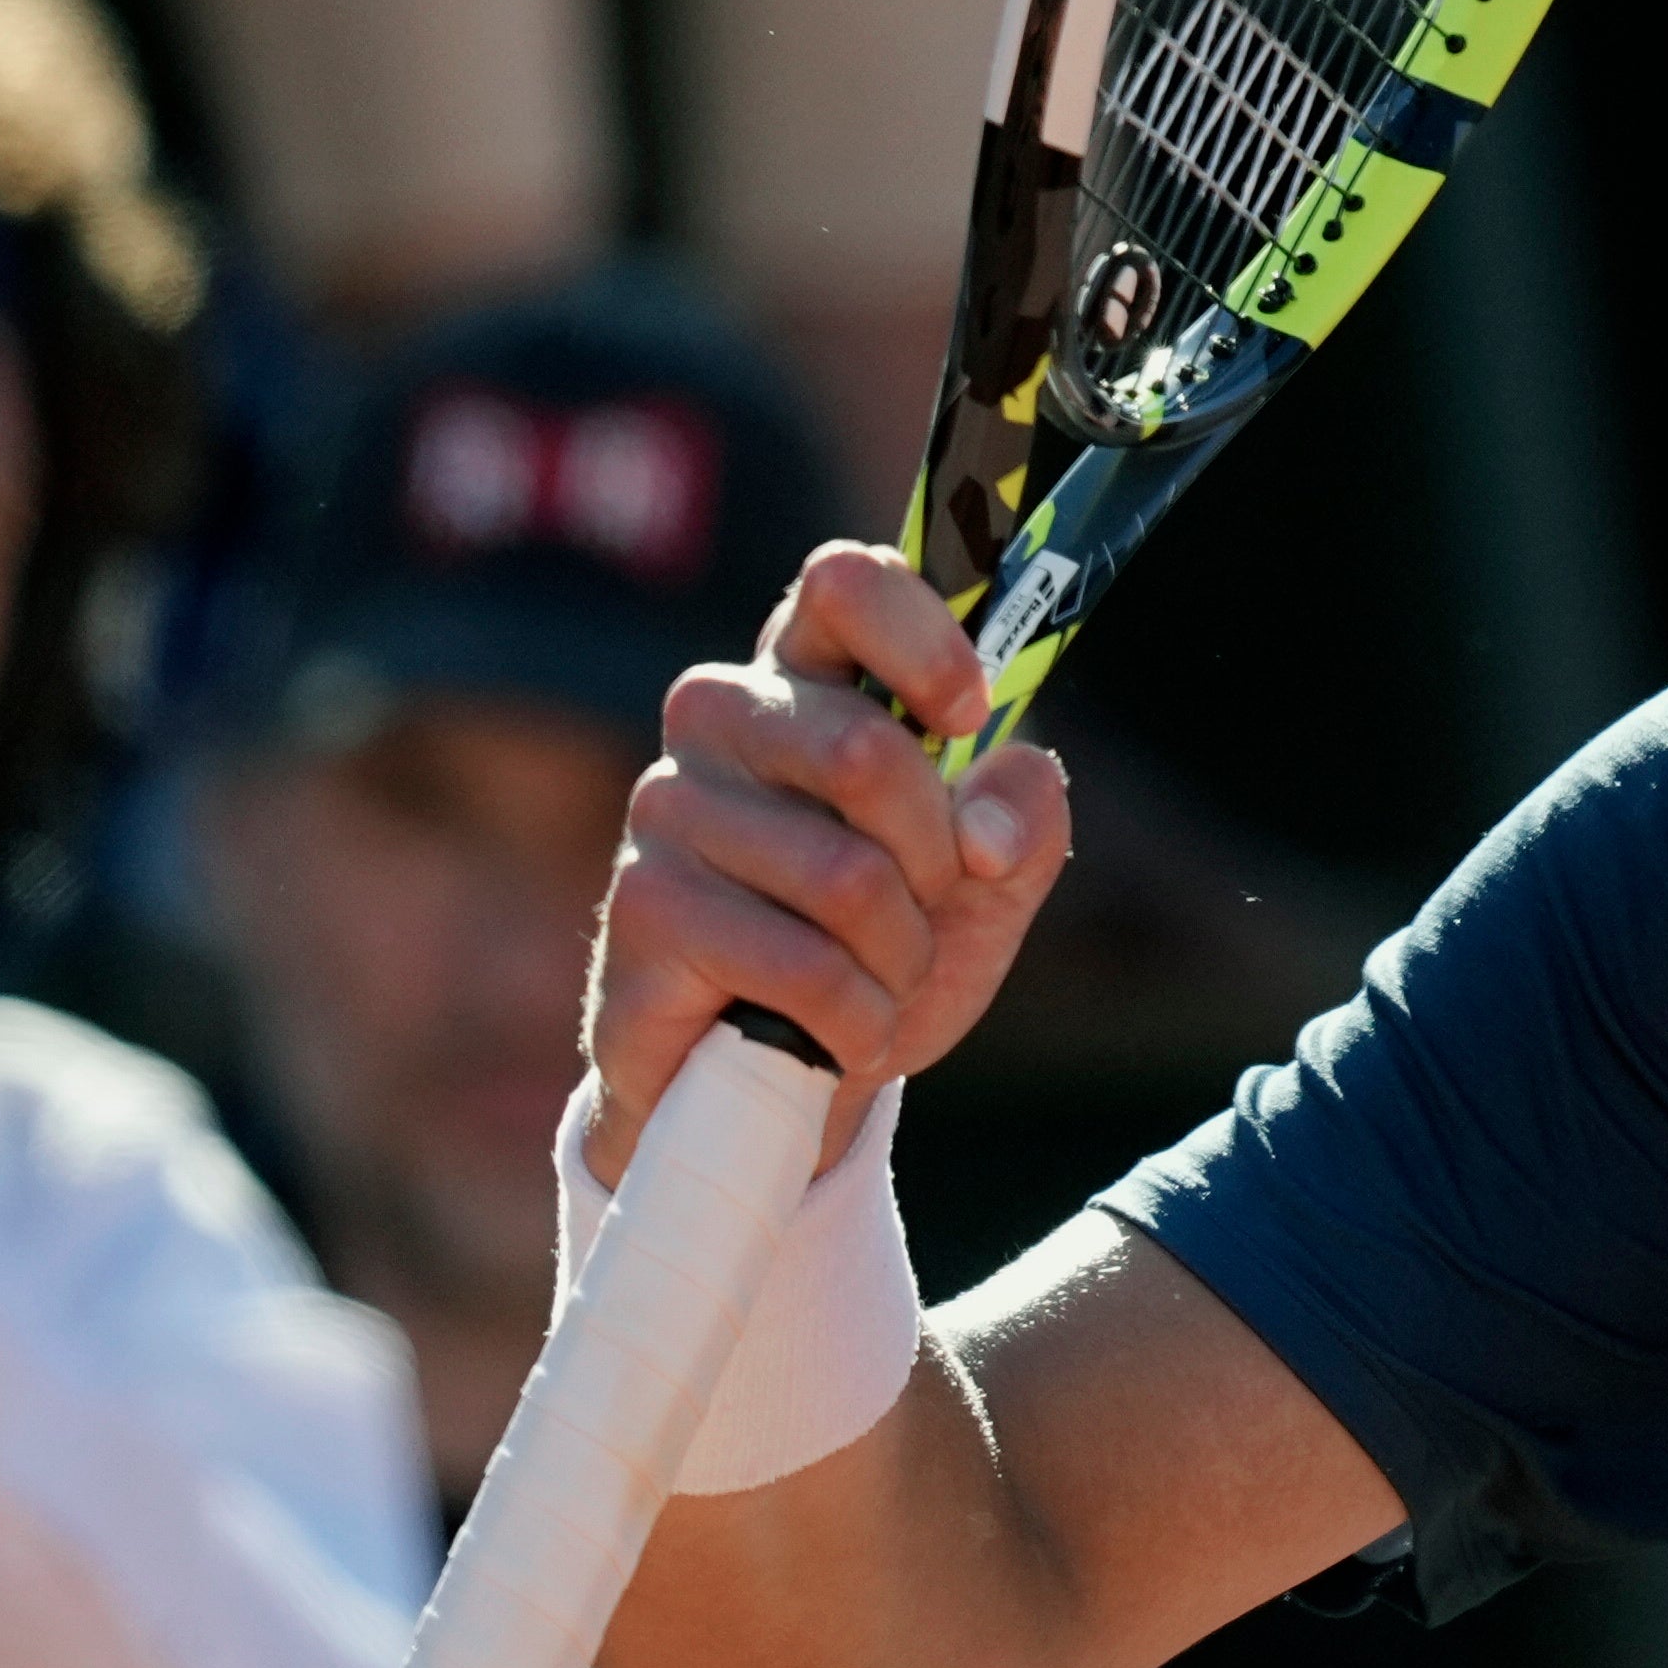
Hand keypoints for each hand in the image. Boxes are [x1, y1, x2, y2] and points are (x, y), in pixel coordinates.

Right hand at [588, 546, 1071, 1174]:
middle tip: (927, 911)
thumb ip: (1024, 822)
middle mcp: (723, 718)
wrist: (782, 1083)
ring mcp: (669, 806)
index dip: (923, 640)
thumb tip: (997, 801)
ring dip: (900, 956)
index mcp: (808, 679)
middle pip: (868, 753)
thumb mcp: (987, 888)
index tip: (969, 717)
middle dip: (936, 860)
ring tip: (878, 980)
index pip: (843, 584)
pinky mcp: (642, 905)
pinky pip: (802, 963)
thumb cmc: (880, 953)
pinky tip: (839, 1030)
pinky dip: (857, 1017)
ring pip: (846, 877)